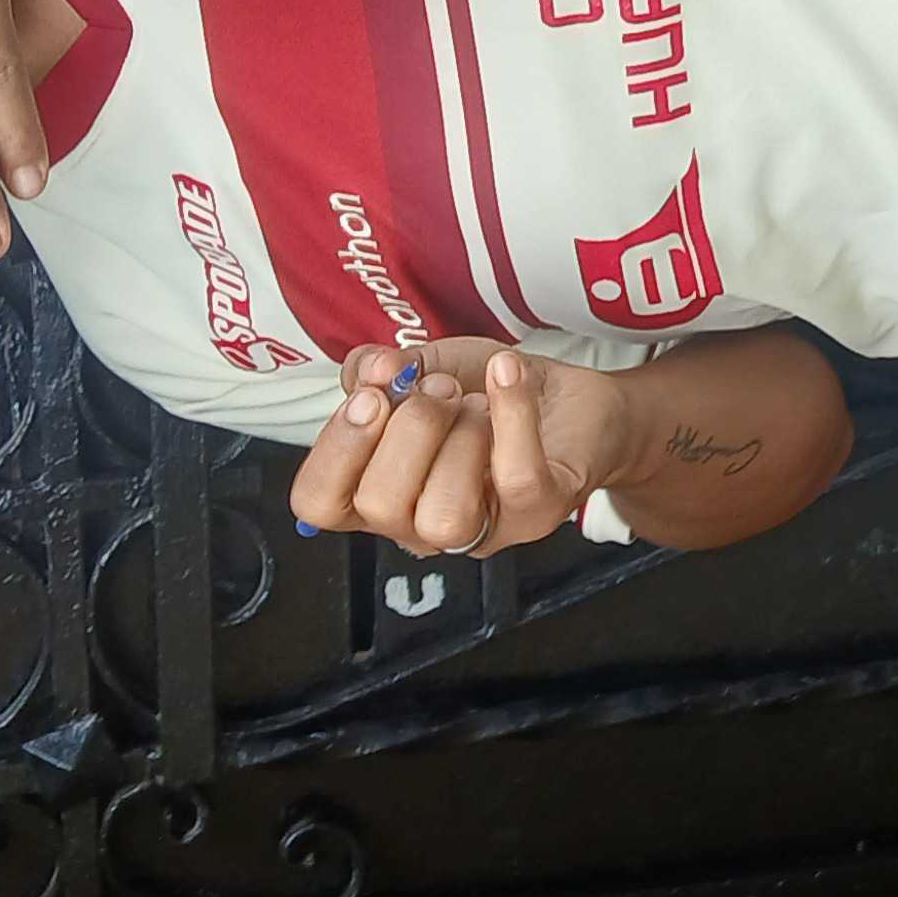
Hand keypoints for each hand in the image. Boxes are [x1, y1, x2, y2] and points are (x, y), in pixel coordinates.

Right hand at [289, 341, 639, 556]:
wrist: (577, 400)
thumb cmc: (492, 395)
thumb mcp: (429, 367)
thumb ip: (386, 370)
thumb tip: (367, 370)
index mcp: (383, 494)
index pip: (319, 504)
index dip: (334, 448)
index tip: (369, 395)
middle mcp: (425, 526)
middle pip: (380, 507)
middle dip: (406, 429)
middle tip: (438, 390)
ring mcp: (486, 529)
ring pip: (443, 514)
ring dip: (455, 437)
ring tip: (473, 402)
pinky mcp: (540, 512)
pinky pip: (516, 476)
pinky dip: (511, 413)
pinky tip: (507, 372)